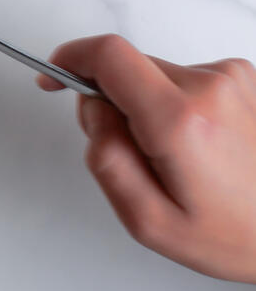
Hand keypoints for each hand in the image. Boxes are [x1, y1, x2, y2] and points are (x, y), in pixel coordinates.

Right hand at [37, 34, 255, 282]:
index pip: (108, 55)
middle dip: (113, 102)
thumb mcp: (147, 221)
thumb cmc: (234, 235)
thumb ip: (105, 157)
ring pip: (155, 75)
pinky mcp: (244, 79)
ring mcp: (233, 79)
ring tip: (178, 158)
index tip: (55, 79)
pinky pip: (185, 80)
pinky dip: (178, 106)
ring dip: (149, 107)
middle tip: (135, 154)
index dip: (70, 59)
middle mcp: (209, 87)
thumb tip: (91, 106)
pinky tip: (201, 146)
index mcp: (179, 120)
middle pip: (128, 67)